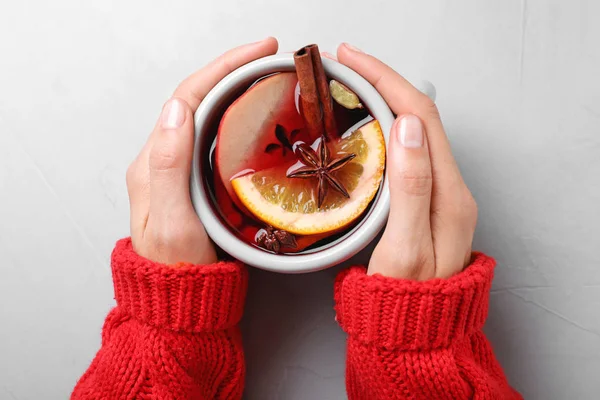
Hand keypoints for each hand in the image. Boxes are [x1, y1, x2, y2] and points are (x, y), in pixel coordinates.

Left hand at [126, 38, 278, 264]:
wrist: (179, 300)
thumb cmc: (176, 268)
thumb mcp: (172, 220)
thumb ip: (170, 165)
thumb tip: (178, 108)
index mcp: (154, 161)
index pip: (188, 98)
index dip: (222, 68)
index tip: (258, 52)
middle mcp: (164, 159)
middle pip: (198, 98)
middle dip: (232, 70)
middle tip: (269, 56)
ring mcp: (180, 169)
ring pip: (207, 115)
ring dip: (235, 89)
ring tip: (266, 76)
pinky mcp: (196, 182)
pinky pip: (214, 136)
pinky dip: (236, 116)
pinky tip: (255, 116)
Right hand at [337, 43, 476, 279]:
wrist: (417, 335)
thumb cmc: (407, 301)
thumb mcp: (406, 246)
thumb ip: (411, 186)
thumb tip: (407, 125)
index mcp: (448, 193)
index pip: (420, 117)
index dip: (386, 81)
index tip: (352, 60)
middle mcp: (448, 188)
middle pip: (419, 116)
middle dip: (383, 81)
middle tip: (346, 65)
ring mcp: (437, 194)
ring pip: (413, 131)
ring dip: (384, 100)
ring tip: (352, 86)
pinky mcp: (423, 201)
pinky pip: (407, 150)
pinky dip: (384, 127)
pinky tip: (365, 125)